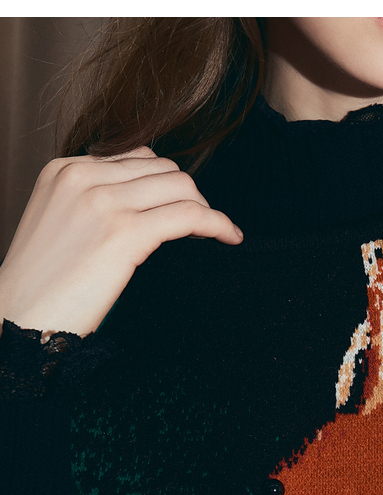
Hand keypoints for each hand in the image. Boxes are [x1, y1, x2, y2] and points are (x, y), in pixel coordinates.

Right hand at [0, 146, 242, 338]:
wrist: (18, 318)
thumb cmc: (41, 287)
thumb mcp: (59, 226)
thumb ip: (92, 205)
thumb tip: (142, 206)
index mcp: (64, 170)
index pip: (135, 157)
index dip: (165, 184)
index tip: (179, 210)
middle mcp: (83, 176)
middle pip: (162, 167)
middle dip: (188, 195)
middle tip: (199, 227)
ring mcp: (103, 201)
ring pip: (181, 185)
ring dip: (204, 208)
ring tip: (212, 234)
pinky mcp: (124, 233)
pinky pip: (190, 215)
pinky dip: (217, 223)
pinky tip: (230, 237)